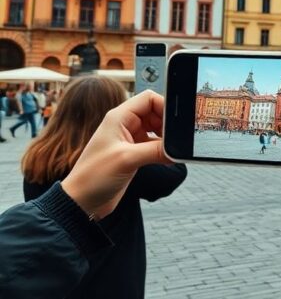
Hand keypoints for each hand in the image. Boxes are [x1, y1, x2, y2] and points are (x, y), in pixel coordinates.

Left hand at [61, 90, 168, 218]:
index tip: (177, 122)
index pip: (149, 99)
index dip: (165, 106)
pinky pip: (155, 145)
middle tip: (178, 138)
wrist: (81, 202)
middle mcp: (125, 125)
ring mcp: (129, 140)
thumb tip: (179, 148)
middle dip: (168, 124)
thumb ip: (156, 150)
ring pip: (157, 129)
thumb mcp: (127, 159)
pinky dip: (163, 150)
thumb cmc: (93, 177)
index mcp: (119, 118)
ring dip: (166, 138)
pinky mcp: (134, 154)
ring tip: (173, 149)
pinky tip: (169, 159)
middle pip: (155, 113)